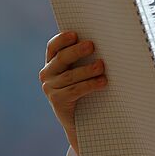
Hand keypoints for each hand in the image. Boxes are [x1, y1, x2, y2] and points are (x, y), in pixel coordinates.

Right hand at [39, 31, 107, 154]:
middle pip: (62, 58)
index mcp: (53, 62)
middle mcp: (48, 73)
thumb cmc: (88, 90)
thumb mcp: (84, 72)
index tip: (75, 34)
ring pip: (70, 75)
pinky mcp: (57, 101)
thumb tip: (106, 43)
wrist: (83, 121)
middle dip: (77, 51)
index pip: (53, 46)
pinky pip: (74, 90)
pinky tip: (102, 82)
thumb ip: (86, 58)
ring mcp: (50, 88)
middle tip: (92, 45)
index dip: (62, 39)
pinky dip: (90, 85)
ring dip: (87, 70)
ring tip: (101, 66)